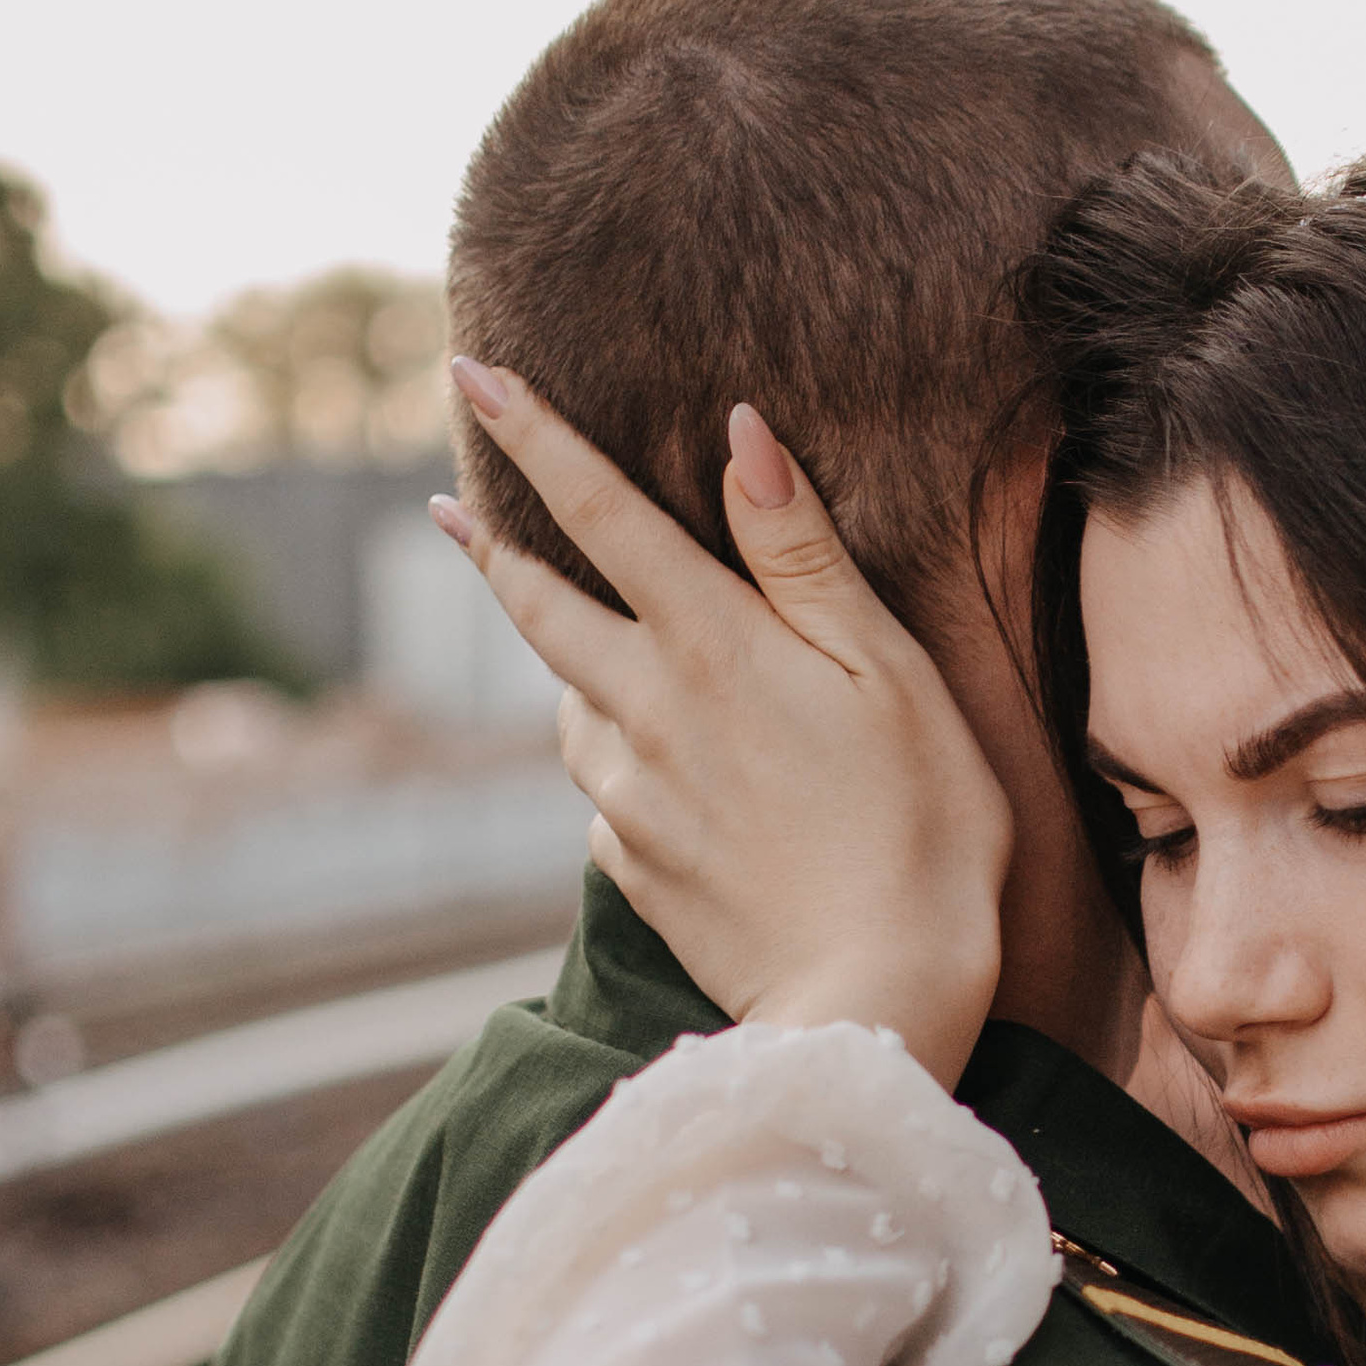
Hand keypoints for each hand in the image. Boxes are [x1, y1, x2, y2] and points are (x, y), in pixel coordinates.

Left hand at [434, 370, 1011, 1085]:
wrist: (878, 993)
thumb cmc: (919, 824)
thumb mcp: (886, 669)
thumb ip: (802, 554)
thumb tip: (739, 434)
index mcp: (709, 642)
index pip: (600, 511)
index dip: (534, 435)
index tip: (471, 372)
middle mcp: (645, 710)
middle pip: (541, 608)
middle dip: (490, 550)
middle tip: (445, 511)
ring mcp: (628, 796)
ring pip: (574, 709)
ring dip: (577, 676)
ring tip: (613, 670)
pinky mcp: (634, 869)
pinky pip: (609, 799)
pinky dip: (625, 776)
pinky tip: (672, 794)